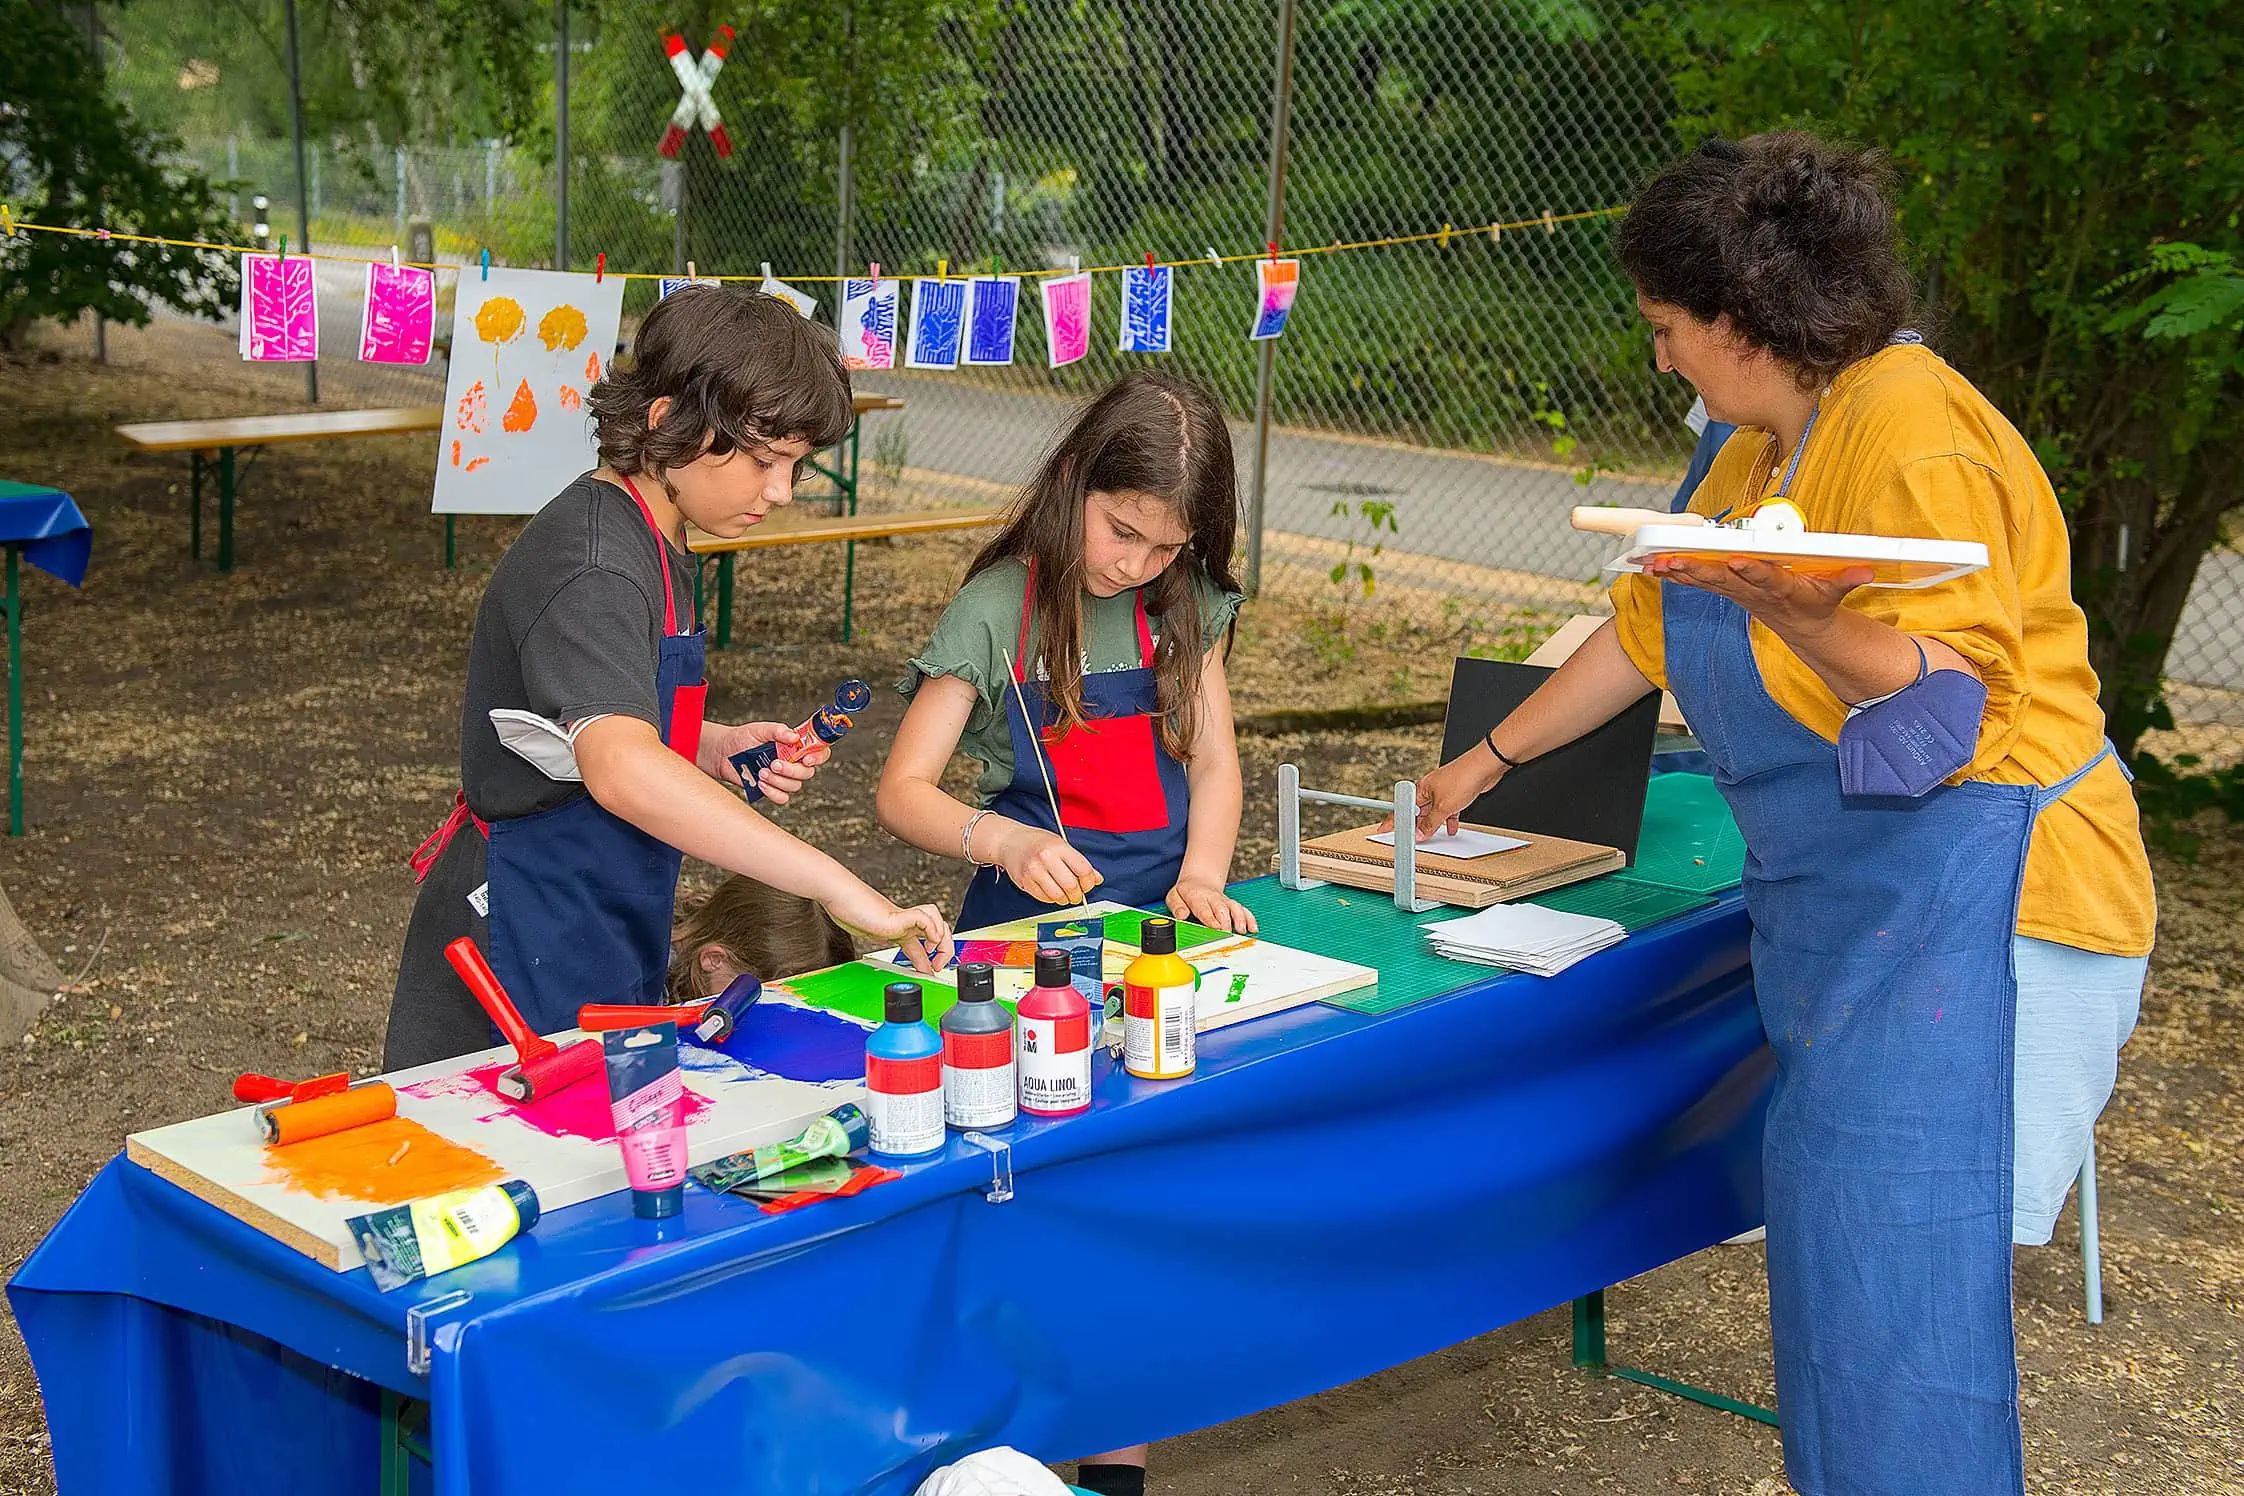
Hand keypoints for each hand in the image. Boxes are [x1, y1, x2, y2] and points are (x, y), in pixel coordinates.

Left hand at [701, 720, 830, 804]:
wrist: (722, 753)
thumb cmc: (742, 738)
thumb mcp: (760, 729)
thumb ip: (777, 731)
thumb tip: (794, 736)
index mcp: (794, 746)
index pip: (818, 751)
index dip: (818, 756)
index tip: (806, 758)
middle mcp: (792, 762)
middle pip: (807, 772)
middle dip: (792, 770)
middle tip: (774, 764)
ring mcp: (782, 777)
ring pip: (795, 786)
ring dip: (779, 781)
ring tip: (761, 772)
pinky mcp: (771, 789)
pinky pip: (782, 798)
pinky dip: (773, 792)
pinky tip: (760, 783)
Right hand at [825, 885, 954, 973]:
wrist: (836, 894)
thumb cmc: (846, 908)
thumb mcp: (866, 931)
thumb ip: (877, 935)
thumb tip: (880, 941)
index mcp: (896, 927)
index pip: (920, 942)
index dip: (928, 960)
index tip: (929, 973)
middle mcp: (902, 921)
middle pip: (936, 928)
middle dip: (945, 949)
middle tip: (937, 967)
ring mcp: (900, 917)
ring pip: (935, 918)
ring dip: (942, 938)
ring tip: (934, 953)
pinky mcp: (896, 915)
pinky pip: (922, 917)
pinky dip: (931, 929)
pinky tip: (930, 940)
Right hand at [990, 821, 1103, 907]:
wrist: (1010, 841)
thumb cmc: (1038, 843)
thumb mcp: (1061, 845)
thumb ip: (1079, 862)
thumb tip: (1097, 879)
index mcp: (1059, 847)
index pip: (1083, 869)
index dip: (1089, 881)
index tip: (1088, 884)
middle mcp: (1046, 858)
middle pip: (1071, 885)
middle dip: (1077, 895)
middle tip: (1077, 895)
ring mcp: (1034, 870)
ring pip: (1057, 895)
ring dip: (1065, 899)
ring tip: (1065, 895)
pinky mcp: (1025, 881)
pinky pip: (1044, 898)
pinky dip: (1051, 899)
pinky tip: (1052, 892)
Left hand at [1166, 879, 1258, 934]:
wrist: (1199, 881)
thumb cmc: (1186, 893)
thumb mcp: (1174, 896)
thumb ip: (1176, 906)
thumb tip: (1181, 916)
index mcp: (1196, 896)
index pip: (1203, 908)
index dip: (1210, 919)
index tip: (1215, 928)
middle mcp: (1213, 898)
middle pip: (1221, 908)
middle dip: (1226, 922)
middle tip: (1227, 934)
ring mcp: (1224, 900)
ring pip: (1234, 907)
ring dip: (1239, 919)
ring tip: (1242, 931)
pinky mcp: (1231, 904)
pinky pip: (1242, 910)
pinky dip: (1249, 918)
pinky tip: (1252, 929)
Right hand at [1377, 750, 1498, 842]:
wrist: (1485, 767)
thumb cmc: (1463, 778)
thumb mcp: (1443, 807)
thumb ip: (1430, 822)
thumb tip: (1420, 833)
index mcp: (1421, 789)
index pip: (1402, 808)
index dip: (1393, 820)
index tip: (1385, 830)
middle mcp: (1430, 789)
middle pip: (1418, 812)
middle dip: (1416, 825)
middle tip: (1411, 838)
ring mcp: (1444, 791)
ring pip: (1434, 812)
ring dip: (1433, 824)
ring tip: (1430, 836)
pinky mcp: (1456, 794)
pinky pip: (1448, 811)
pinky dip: (1448, 820)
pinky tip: (1451, 828)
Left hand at [1646, 555, 1871, 640]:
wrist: (1802, 626)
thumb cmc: (1816, 602)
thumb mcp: (1835, 591)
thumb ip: (1847, 578)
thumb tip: (1865, 569)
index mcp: (1782, 588)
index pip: (1766, 578)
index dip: (1751, 570)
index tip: (1736, 560)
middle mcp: (1755, 591)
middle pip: (1725, 578)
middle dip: (1698, 569)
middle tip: (1674, 559)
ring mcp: (1739, 592)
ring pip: (1706, 580)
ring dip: (1680, 571)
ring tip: (1655, 561)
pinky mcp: (1728, 590)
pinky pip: (1699, 581)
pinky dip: (1678, 573)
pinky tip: (1655, 565)